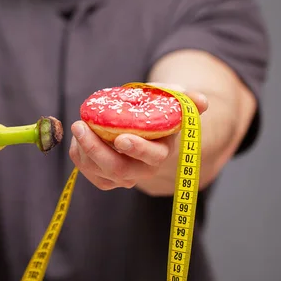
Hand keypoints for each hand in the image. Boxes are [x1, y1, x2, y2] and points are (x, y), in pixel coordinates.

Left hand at [68, 84, 207, 190]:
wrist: (142, 133)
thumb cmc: (155, 117)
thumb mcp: (171, 105)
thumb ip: (185, 101)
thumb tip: (202, 101)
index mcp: (161, 153)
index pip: (152, 156)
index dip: (137, 149)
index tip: (121, 138)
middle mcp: (142, 171)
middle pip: (119, 170)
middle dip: (96, 149)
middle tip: (80, 126)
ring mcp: (122, 177)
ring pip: (99, 171)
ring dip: (84, 149)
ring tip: (78, 126)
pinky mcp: (104, 178)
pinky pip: (87, 171)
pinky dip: (79, 154)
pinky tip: (78, 137)